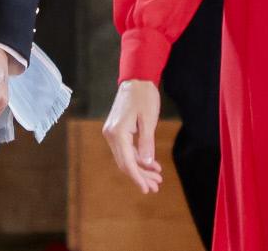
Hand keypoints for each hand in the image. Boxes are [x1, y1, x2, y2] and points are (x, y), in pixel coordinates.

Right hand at [101, 79, 164, 193]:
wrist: (136, 78)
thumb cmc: (144, 96)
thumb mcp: (149, 120)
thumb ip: (147, 142)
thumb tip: (146, 164)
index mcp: (117, 133)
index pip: (127, 162)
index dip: (138, 177)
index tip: (148, 189)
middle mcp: (111, 134)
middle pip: (125, 163)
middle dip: (141, 176)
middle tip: (156, 186)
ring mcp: (112, 132)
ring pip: (125, 158)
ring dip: (140, 169)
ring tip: (157, 178)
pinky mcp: (116, 130)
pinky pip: (126, 149)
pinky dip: (138, 158)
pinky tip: (151, 164)